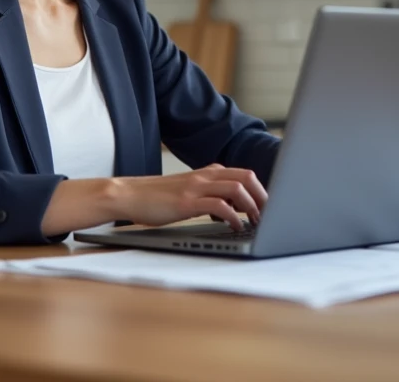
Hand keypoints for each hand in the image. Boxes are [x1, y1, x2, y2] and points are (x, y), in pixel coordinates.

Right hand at [114, 164, 267, 230]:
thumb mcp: (187, 190)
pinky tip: (235, 227)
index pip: (243, 173)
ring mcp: (195, 187)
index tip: (268, 206)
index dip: (260, 189)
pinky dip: (233, 217)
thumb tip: (232, 209)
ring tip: (257, 221)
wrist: (128, 195)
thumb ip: (208, 193)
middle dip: (263, 196)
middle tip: (269, 214)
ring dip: (252, 206)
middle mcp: (204, 176)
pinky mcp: (187, 202)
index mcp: (206, 172)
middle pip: (246, 177)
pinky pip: (219, 206)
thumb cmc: (156, 197)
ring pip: (237, 188)